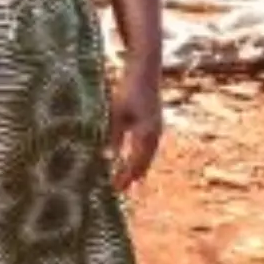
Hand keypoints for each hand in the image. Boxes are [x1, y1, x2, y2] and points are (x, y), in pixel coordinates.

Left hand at [107, 66, 161, 191]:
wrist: (145, 72)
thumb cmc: (128, 90)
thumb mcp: (116, 113)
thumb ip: (113, 135)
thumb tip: (107, 158)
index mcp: (146, 134)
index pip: (135, 163)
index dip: (125, 177)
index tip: (115, 189)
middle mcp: (154, 135)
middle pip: (143, 162)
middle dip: (132, 177)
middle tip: (120, 191)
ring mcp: (156, 129)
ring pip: (147, 156)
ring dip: (137, 169)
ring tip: (129, 183)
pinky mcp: (153, 124)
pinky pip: (147, 147)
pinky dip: (140, 158)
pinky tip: (132, 161)